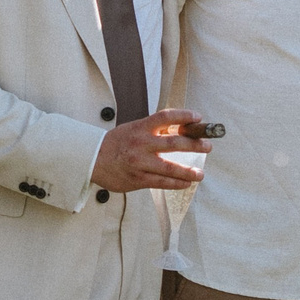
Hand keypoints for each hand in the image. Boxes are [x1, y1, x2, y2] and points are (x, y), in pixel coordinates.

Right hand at [91, 107, 213, 192]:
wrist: (92, 160)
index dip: (184, 116)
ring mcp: (140, 162)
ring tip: (200, 174)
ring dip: (188, 171)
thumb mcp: (133, 129)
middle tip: (208, 146)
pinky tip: (186, 183)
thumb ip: (154, 130)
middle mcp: (141, 144)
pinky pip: (161, 182)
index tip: (198, 117)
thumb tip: (181, 131)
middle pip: (173, 143)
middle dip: (194, 144)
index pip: (166, 117)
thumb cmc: (116, 144)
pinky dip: (176, 183)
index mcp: (140, 127)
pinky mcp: (138, 179)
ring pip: (170, 167)